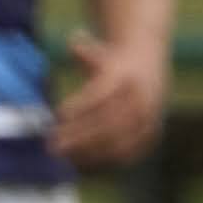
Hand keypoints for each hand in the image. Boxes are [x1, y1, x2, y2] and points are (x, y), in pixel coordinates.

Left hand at [50, 29, 168, 167]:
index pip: (102, 93)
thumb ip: (85, 49)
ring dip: (88, 152)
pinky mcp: (151, 132)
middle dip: (78, 136)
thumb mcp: (100, 50)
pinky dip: (105, 159)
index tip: (58, 114)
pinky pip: (129, 152)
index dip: (81, 105)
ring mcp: (147, 117)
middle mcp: (139, 99)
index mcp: (125, 77)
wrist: (148, 63)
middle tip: (52, 145)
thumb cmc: (112, 59)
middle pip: (107, 122)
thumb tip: (74, 39)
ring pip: (118, 141)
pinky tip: (82, 163)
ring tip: (63, 156)